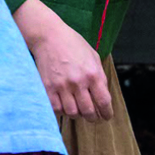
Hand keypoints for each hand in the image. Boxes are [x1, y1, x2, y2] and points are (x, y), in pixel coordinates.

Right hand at [13, 0, 112, 120]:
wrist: (49, 36)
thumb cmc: (73, 44)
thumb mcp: (93, 56)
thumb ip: (100, 77)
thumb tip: (103, 97)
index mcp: (93, 74)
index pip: (104, 102)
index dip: (107, 113)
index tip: (106, 116)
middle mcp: (78, 82)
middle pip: (88, 112)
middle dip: (93, 118)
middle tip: (93, 117)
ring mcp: (62, 86)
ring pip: (72, 113)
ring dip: (77, 114)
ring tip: (78, 109)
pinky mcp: (48, 88)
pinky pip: (57, 109)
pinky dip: (62, 111)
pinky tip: (65, 104)